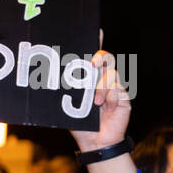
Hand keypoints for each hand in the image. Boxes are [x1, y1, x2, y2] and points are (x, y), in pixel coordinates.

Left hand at [71, 31, 130, 152]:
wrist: (95, 141)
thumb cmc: (79, 122)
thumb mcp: (68, 104)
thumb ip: (66, 89)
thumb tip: (49, 77)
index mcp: (88, 78)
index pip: (92, 55)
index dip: (95, 40)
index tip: (97, 31)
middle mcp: (102, 79)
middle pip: (105, 58)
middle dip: (100, 56)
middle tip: (93, 63)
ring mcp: (114, 86)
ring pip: (111, 73)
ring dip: (101, 87)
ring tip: (95, 102)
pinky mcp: (123, 96)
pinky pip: (118, 88)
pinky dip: (110, 97)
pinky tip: (106, 107)